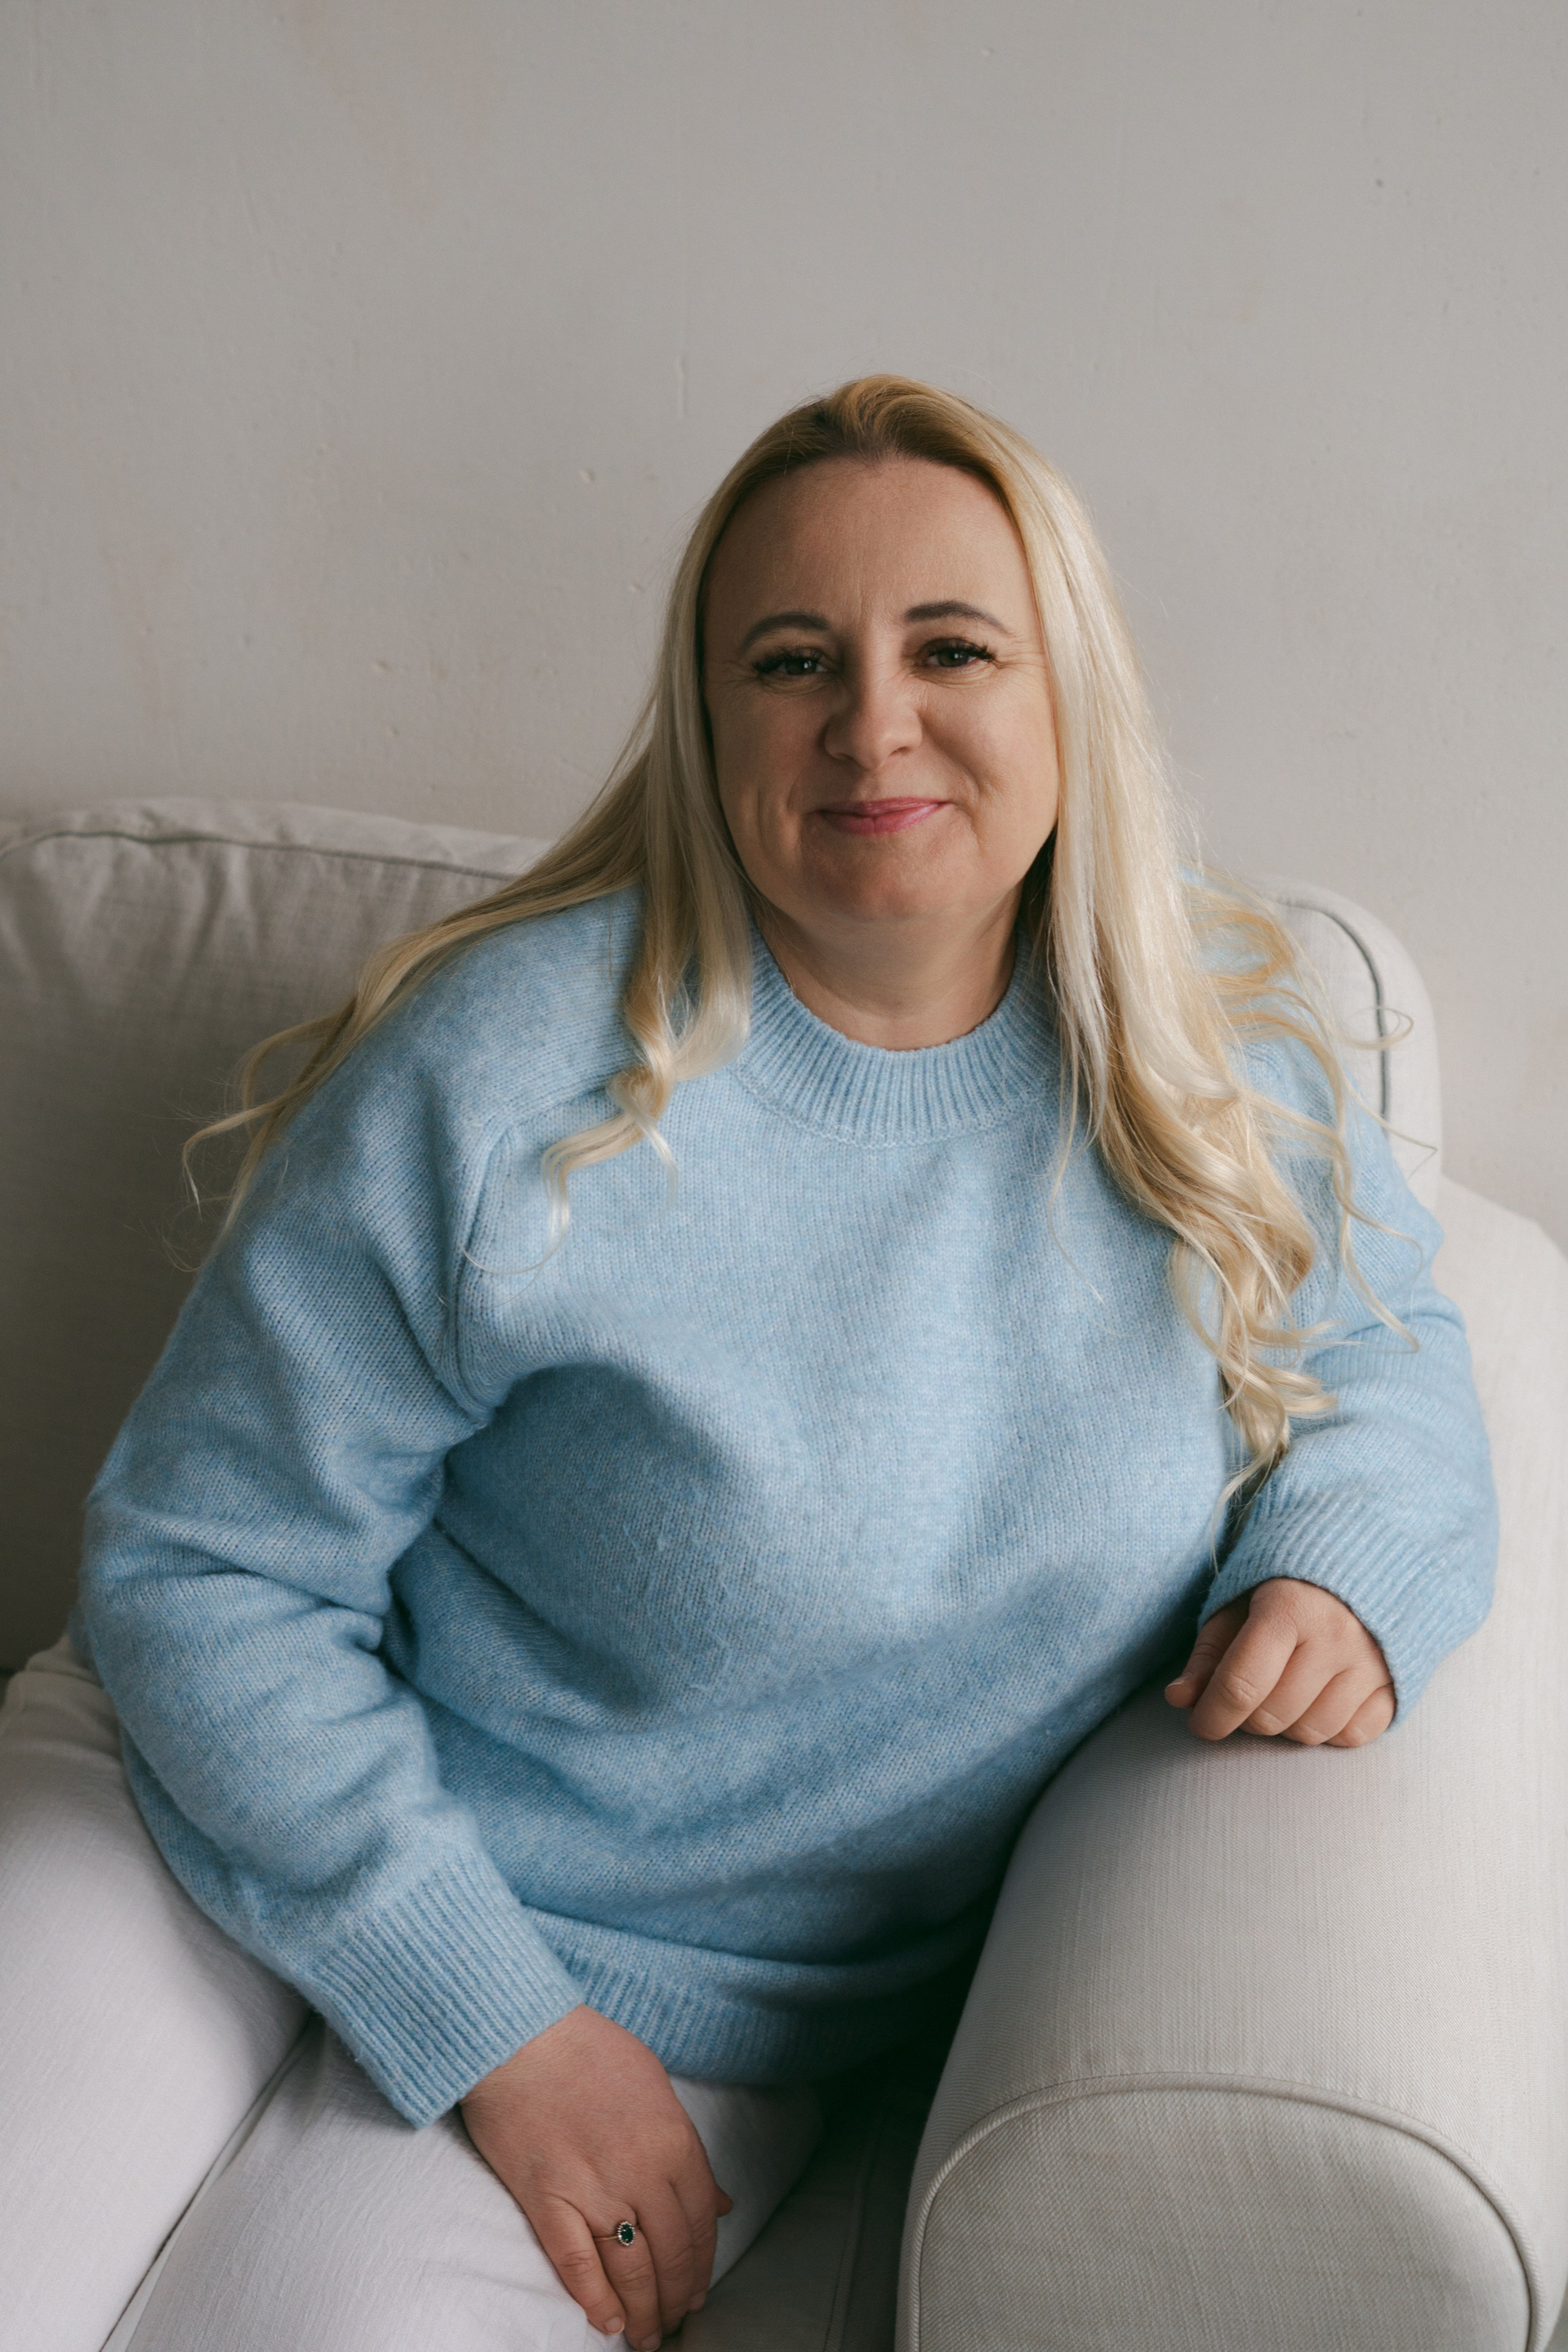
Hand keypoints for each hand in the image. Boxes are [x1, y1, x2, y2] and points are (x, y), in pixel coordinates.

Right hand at [460, 2005, 732, 2348]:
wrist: (520, 2035)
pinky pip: (577, 2264)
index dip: (703, 2265)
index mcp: (674, 2141)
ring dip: (644, 2311)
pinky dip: (594, 2299)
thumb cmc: (589, 2050)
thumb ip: (687, 2149)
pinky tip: (608, 2321)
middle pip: (671, 2254)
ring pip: (631, 2270)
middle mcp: (641, 2172)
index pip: (702, 2223)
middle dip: (677, 2296)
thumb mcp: (656, 2087)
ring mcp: (593, 2190)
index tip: (698, 2290)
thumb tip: (721, 2202)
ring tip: (647, 2336)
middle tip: (676, 2322)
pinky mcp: (547, 2201)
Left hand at [1165, 1576, 1394, 1747]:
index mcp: (1291, 1607)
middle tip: (1246, 1692)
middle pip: (1272, 1715)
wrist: (1368, 1553)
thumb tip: (1179, 1699)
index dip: (1211, 1715)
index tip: (1200, 1724)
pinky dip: (1329, 1729)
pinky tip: (1319, 1698)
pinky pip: (1352, 1736)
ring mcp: (1373, 1662)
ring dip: (1286, 1724)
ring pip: (1310, 1732)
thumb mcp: (1240, 1600)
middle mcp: (1337, 1637)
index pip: (1242, 1685)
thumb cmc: (1290, 1578)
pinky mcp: (1398, 1682)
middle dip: (1246, 1715)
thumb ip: (1209, 1651)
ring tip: (1282, 1689)